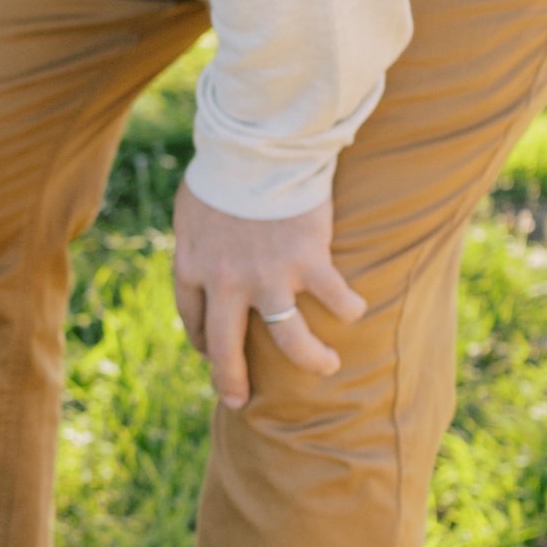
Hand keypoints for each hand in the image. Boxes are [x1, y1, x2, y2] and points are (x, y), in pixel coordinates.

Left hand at [171, 175, 363, 411]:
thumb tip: (203, 260)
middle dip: (232, 381)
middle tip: (239, 401)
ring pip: (289, 339)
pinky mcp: (308, 262)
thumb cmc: (222, 171)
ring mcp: (269, 276)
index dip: (204, 344)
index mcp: (192, 267)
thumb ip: (196, 243)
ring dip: (309, 360)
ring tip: (326, 368)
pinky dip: (349, 308)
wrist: (256, 146)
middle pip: (226, 347)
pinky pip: (335, 299)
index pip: (194, 321)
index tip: (213, 355)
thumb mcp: (191, 211)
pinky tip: (355, 313)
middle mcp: (226, 282)